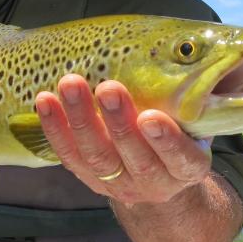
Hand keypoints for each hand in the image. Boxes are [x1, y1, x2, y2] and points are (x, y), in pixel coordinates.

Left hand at [35, 74, 212, 204]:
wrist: (161, 177)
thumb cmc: (182, 132)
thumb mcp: (197, 123)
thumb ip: (194, 101)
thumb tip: (196, 57)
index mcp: (188, 168)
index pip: (181, 159)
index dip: (166, 141)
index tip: (152, 116)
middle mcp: (155, 182)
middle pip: (134, 156)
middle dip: (118, 122)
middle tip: (108, 87)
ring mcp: (120, 184)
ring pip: (97, 156)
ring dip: (81, 118)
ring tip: (71, 83)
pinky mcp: (91, 179)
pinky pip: (69, 156)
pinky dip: (55, 128)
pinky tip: (45, 99)